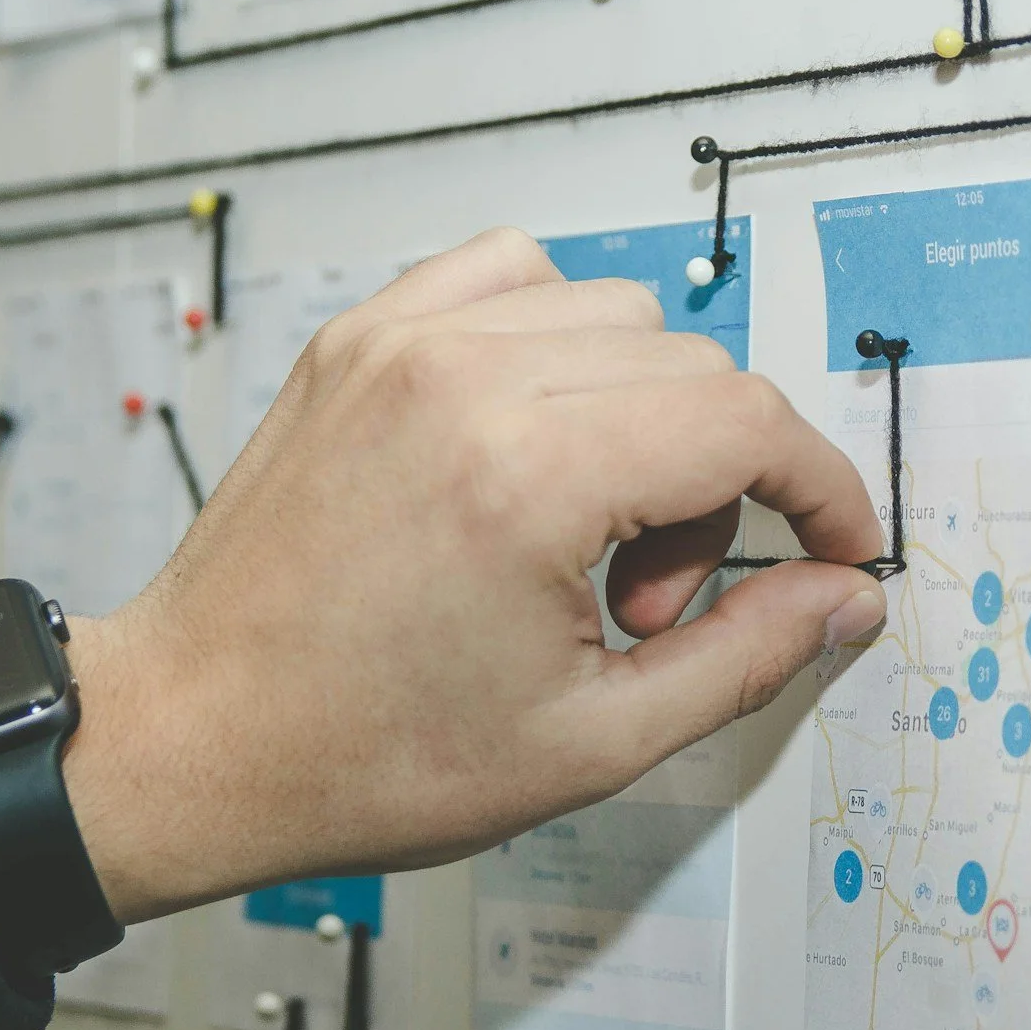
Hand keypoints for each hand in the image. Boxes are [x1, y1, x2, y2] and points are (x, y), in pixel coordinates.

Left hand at [60, 229, 888, 923]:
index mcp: (525, 477)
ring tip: (582, 538)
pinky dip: (556, 341)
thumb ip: (745, 657)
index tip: (835, 547)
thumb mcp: (590, 743)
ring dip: (643, 415)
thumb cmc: (357, 755)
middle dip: (719, 488)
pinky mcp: (358, 339)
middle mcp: (462, 379)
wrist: (189, 739)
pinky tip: (534, 443)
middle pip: (695, 370)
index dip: (822, 491)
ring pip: (618, 315)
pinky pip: (511, 274)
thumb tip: (841, 596)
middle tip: (648, 605)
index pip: (748, 422)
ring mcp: (400, 343)